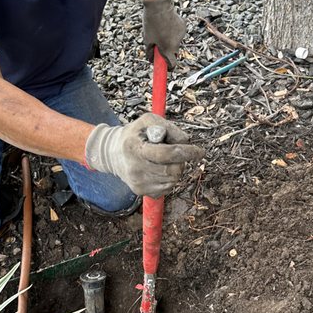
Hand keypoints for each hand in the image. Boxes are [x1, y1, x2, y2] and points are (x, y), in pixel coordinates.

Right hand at [85, 113, 202, 197]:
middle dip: (181, 161)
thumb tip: (185, 141)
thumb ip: (167, 126)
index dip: (187, 152)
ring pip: (172, 180)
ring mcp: (138, 183)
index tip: (200, 151)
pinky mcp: (141, 192)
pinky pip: (167, 188)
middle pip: (173, 171)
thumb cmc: (135, 134)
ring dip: (176, 169)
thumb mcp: (148, 121)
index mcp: (135, 148)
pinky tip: (160, 169)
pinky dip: (169, 178)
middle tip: (177, 152)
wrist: (112, 154)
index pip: (167, 154)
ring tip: (165, 159)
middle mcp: (135, 168)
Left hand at [142, 0, 185, 69]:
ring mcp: (181, 35)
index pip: (172, 66)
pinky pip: (177, 34)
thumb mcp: (147, 40)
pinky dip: (172, 33)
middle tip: (158, 46)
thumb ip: (150, 53)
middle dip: (167, 53)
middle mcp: (177, 44)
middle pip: (173, 54)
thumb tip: (152, 60)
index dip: (168, 68)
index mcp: (168, 49)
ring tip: (161, 30)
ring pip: (175, 43)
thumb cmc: (151, 23)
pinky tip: (166, 25)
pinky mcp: (183, 27)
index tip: (164, 68)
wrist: (159, 4)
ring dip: (169, 41)